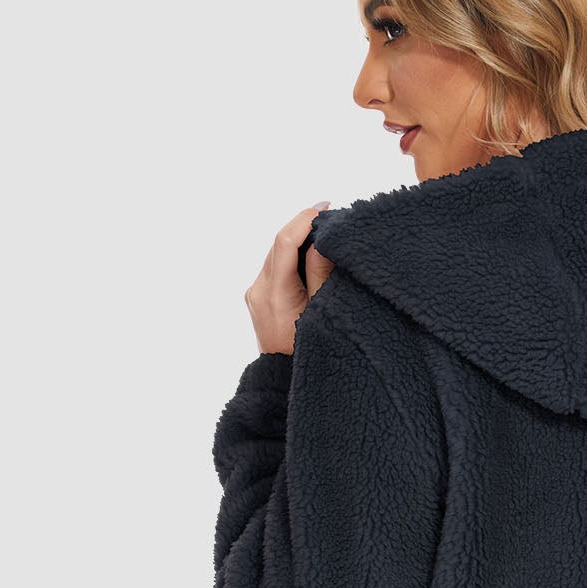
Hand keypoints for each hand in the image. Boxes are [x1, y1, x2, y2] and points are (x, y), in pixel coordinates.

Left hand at [244, 201, 333, 355]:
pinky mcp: (258, 297)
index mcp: (274, 293)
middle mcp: (258, 289)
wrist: (283, 379)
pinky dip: (292, 257)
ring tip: (325, 237)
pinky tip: (311, 257)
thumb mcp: (322, 311)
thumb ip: (321, 274)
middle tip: (331, 220)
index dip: (304, 219)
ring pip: (277, 254)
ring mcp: (255, 293)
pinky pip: (275, 267)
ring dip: (299, 241)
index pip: (284, 241)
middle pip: (279, 244)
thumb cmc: (308, 351)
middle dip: (304, 227)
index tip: (325, 208)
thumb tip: (322, 239)